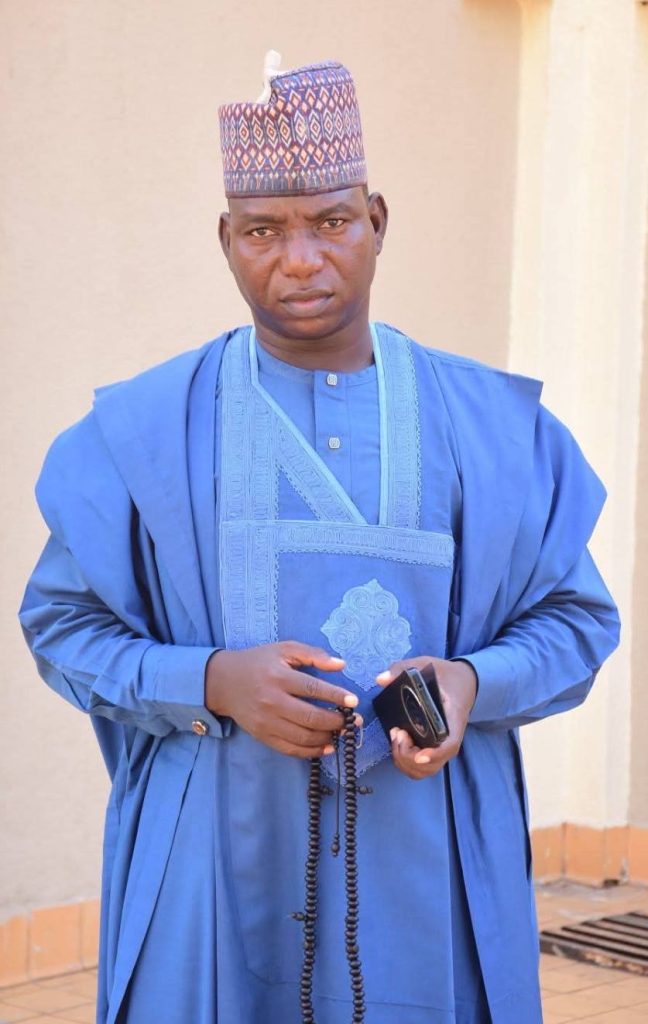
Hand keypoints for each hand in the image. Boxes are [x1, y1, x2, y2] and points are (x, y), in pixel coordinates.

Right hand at [205, 642, 357, 758]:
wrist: (223, 682)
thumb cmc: (258, 662)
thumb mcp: (284, 649)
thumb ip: (313, 654)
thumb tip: (341, 664)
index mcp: (279, 676)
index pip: (312, 688)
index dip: (335, 696)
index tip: (353, 701)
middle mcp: (272, 701)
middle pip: (310, 717)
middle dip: (336, 721)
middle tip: (353, 720)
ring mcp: (267, 722)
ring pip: (302, 737)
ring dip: (328, 738)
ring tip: (342, 732)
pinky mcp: (263, 736)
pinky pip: (290, 749)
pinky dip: (311, 752)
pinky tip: (326, 747)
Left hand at [375, 657, 476, 779]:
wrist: (464, 680)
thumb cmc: (446, 674)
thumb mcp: (426, 664)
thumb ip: (403, 668)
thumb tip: (380, 679)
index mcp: (454, 717)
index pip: (450, 744)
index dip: (435, 755)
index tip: (419, 756)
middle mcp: (451, 736)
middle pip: (434, 764)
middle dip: (409, 757)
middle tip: (398, 733)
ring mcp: (443, 743)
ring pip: (427, 770)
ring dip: (406, 761)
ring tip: (397, 737)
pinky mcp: (435, 745)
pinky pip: (423, 766)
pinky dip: (406, 762)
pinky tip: (399, 742)